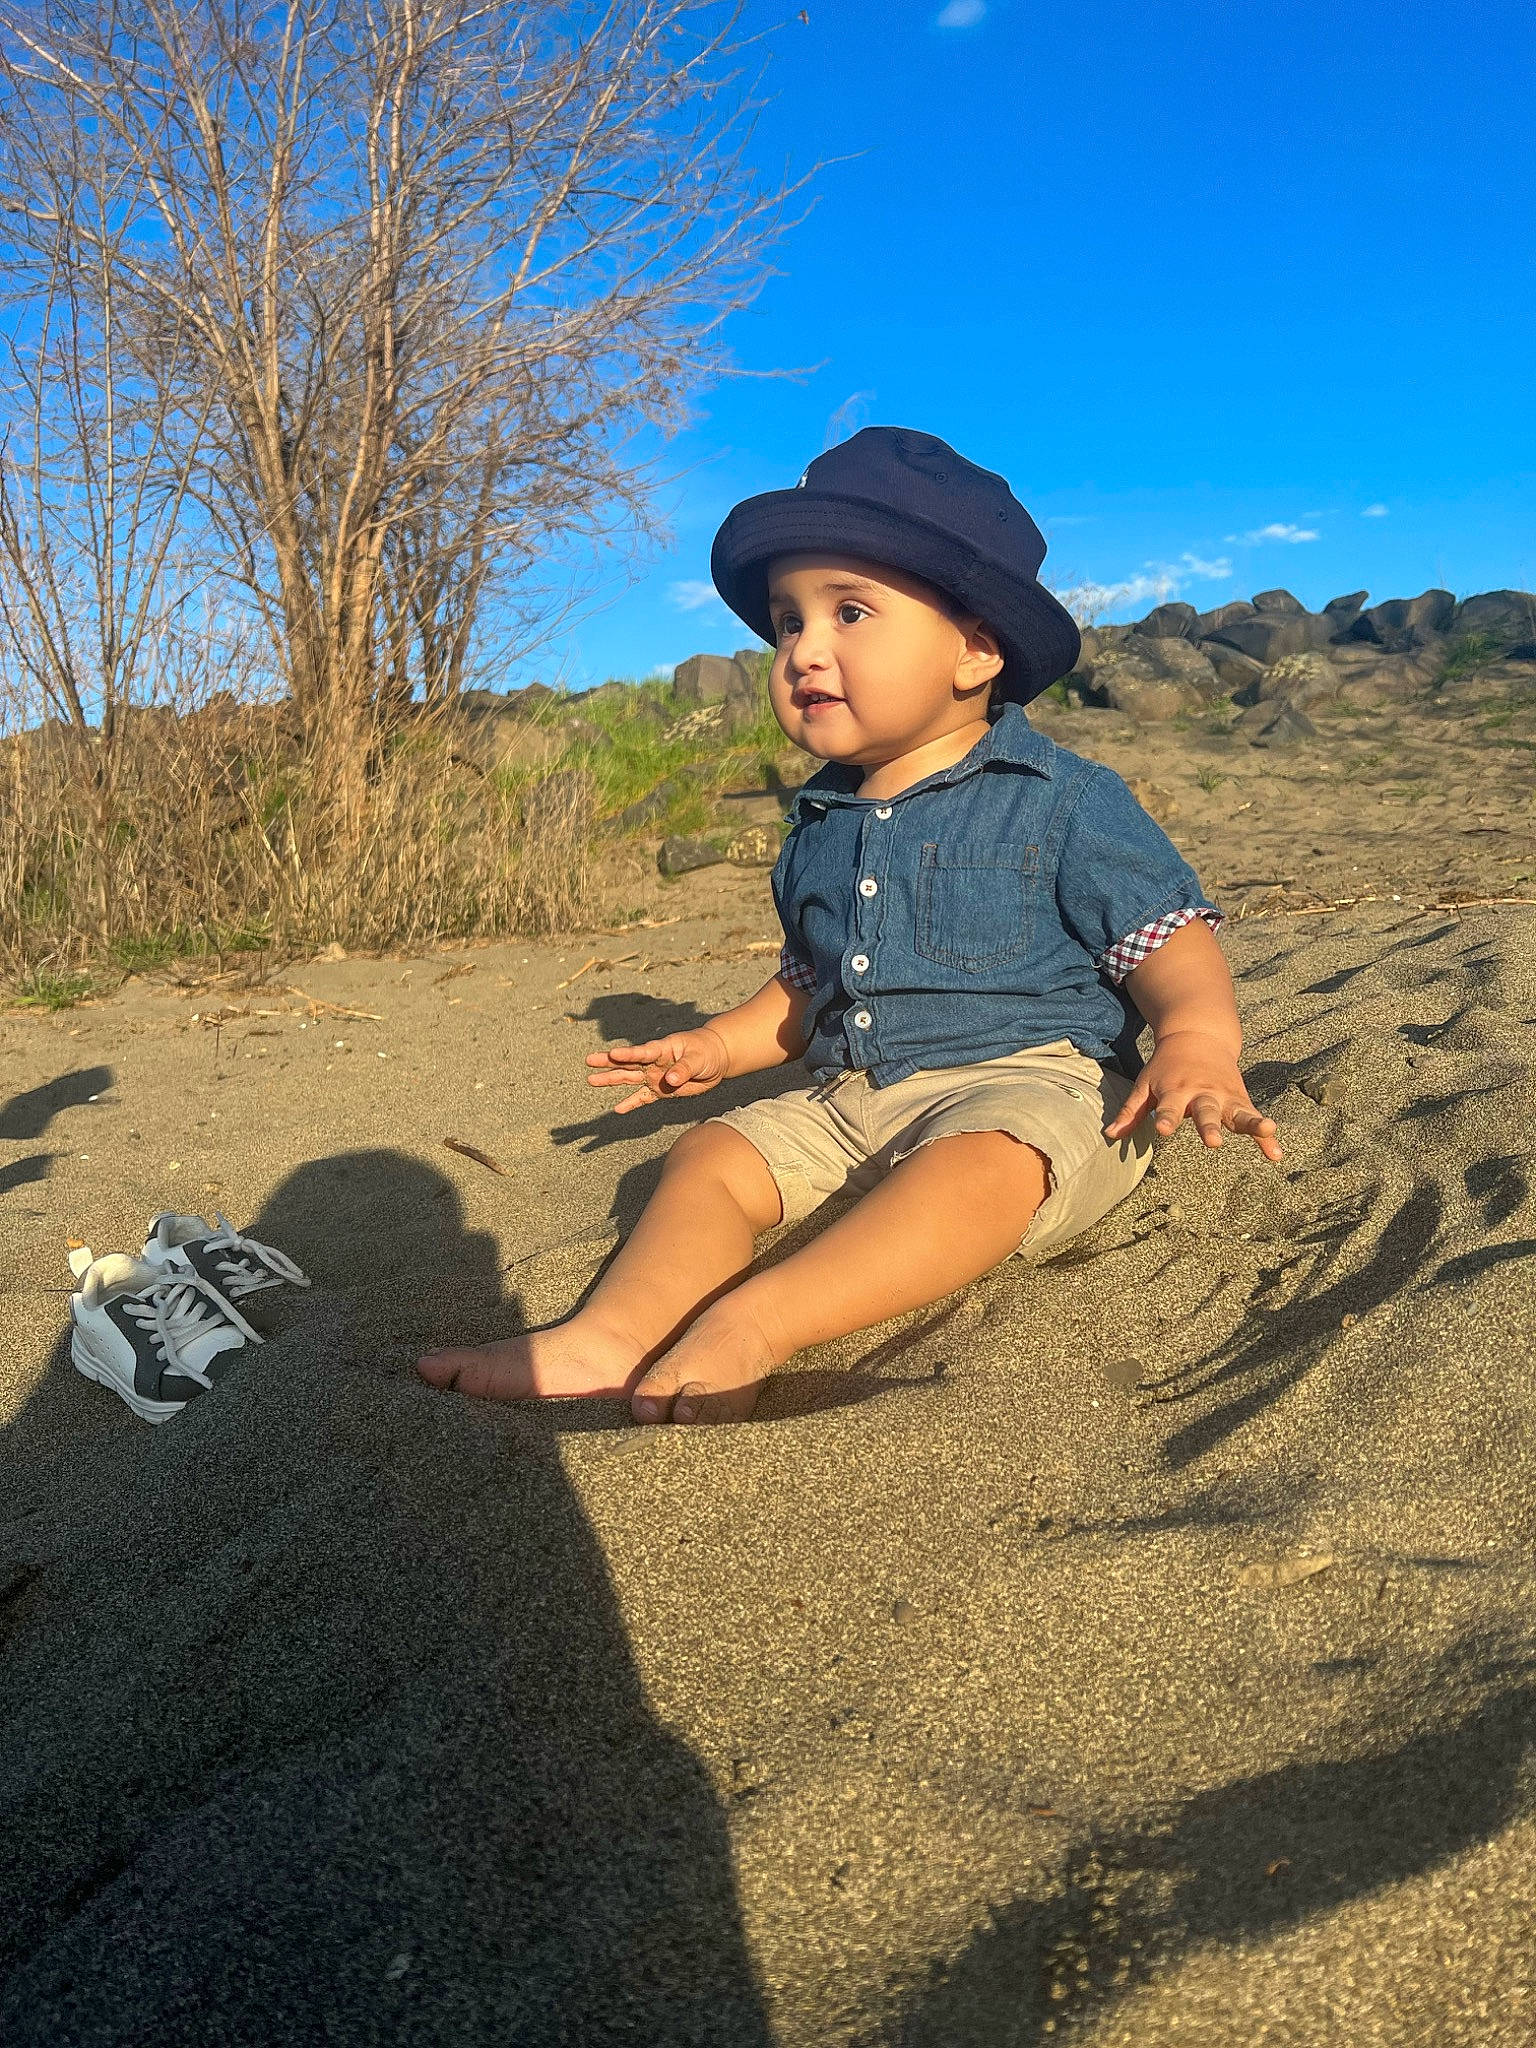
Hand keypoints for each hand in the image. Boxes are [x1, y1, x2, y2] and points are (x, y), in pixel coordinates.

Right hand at [585, 1026, 731, 1113]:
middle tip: (588, 1060)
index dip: (629, 1053)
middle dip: (608, 1062)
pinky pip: (643, 1098)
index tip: (614, 1053)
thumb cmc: (707, 1052)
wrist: (716, 1059)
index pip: (643, 1051)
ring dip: (611, 1080)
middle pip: (627, 1063)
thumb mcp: (699, 1058)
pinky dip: (631, 1103)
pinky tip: (617, 1109)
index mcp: (662, 1049)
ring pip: (629, 1079)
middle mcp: (653, 1062)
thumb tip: (671, 1079)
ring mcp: (654, 1076)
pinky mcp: (660, 1090)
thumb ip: (684, 1068)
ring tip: (591, 1080)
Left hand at [1104, 1030, 1282, 1163]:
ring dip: (1251, 1124)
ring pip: (1239, 1112)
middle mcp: (1203, 1093)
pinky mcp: (1240, 1100)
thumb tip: (1110, 1136)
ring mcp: (1224, 1096)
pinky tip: (1275, 1155)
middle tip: (1213, 1142)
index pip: (1169, 1108)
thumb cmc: (1166, 1068)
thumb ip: (1131, 1111)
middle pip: (1207, 1111)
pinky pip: (1254, 1119)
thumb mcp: (1146, 1085)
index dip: (1167, 1118)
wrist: (1198, 1036)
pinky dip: (1266, 1136)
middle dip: (1210, 1126)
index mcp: (1176, 1090)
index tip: (1164, 1130)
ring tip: (1266, 1131)